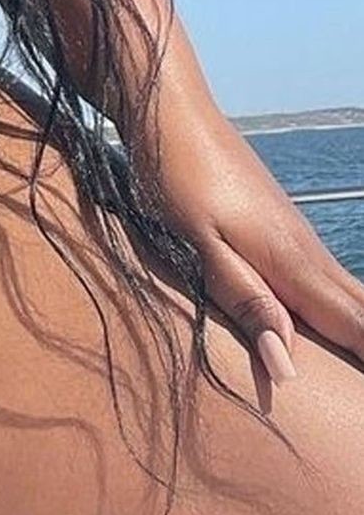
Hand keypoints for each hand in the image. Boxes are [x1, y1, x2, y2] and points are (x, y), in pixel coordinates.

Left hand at [137, 98, 363, 381]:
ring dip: (361, 329)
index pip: (358, 327)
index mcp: (292, 264)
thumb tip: (288, 368)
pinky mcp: (283, 230)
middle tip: (362, 403)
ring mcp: (299, 239)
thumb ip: (245, 300)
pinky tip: (343, 325)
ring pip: (351, 295)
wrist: (170, 111)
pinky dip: (349, 309)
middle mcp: (308, 252)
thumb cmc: (175, 176)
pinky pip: (330, 281)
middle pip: (362, 312)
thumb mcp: (198, 244)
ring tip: (357, 366)